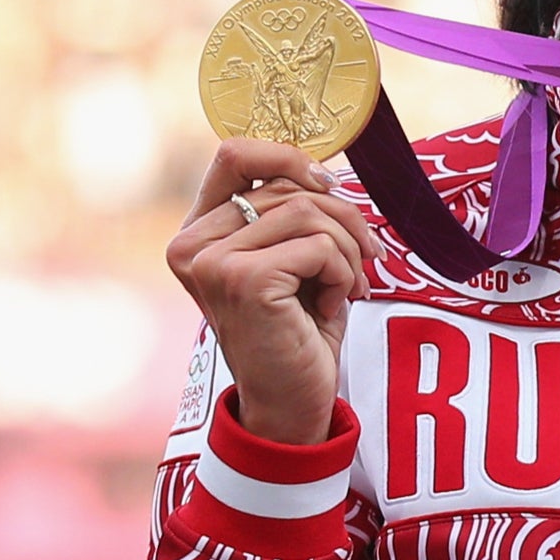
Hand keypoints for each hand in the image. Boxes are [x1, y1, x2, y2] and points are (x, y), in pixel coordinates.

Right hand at [166, 139, 368, 446]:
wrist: (292, 405)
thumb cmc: (297, 333)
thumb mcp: (291, 262)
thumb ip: (290, 214)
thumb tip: (325, 169)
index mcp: (198, 234)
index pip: (234, 155)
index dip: (290, 158)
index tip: (330, 187)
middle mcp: (192, 245)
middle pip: (285, 185)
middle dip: (343, 218)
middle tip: (367, 259)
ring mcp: (213, 262)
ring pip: (307, 211)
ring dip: (347, 249)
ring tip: (349, 287)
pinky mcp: (243, 280)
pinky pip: (318, 246)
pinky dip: (344, 273)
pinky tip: (336, 305)